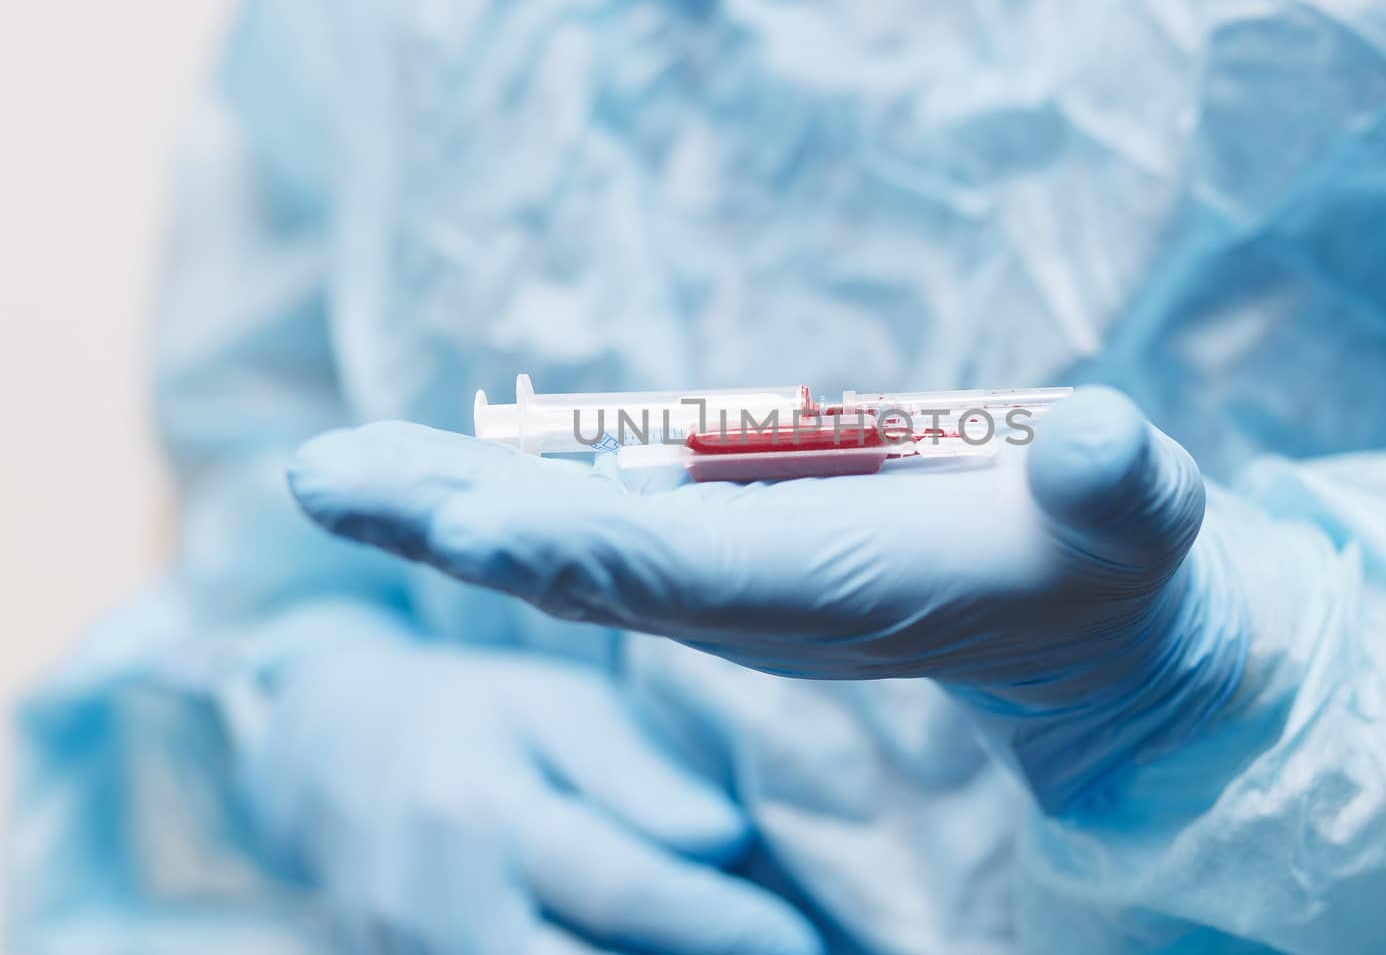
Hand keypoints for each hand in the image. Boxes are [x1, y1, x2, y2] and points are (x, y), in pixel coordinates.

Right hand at [242, 642, 821, 954]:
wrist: (336, 762)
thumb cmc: (479, 721)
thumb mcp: (557, 707)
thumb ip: (636, 771)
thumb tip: (722, 840)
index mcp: (476, 807)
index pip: (620, 887)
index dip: (721, 924)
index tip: (798, 936)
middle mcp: (430, 905)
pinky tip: (649, 954)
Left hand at [288, 388, 1248, 810]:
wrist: (1069, 624)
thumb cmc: (1100, 551)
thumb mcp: (1129, 509)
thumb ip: (1115, 482)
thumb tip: (1099, 442)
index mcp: (828, 587)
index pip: (677, 571)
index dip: (565, 543)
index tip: (449, 520)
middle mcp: (751, 599)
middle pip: (580, 565)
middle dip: (453, 527)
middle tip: (321, 479)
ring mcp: (726, 584)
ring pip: (566, 547)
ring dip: (448, 510)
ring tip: (330, 470)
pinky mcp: (724, 559)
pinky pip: (594, 529)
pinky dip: (506, 502)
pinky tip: (425, 476)